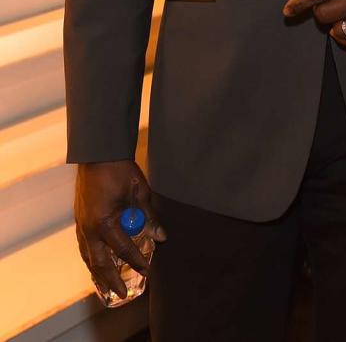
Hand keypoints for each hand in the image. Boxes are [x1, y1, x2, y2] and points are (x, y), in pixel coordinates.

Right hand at [75, 160, 164, 299]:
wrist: (98, 155)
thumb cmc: (121, 171)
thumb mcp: (140, 192)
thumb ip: (149, 217)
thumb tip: (161, 237)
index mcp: (105, 222)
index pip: (124, 249)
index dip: (137, 261)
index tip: (147, 271)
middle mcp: (89, 229)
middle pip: (101, 262)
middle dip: (112, 280)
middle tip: (123, 294)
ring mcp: (81, 225)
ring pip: (89, 257)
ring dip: (98, 273)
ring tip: (107, 287)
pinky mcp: (79, 220)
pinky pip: (84, 247)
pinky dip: (90, 259)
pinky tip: (96, 265)